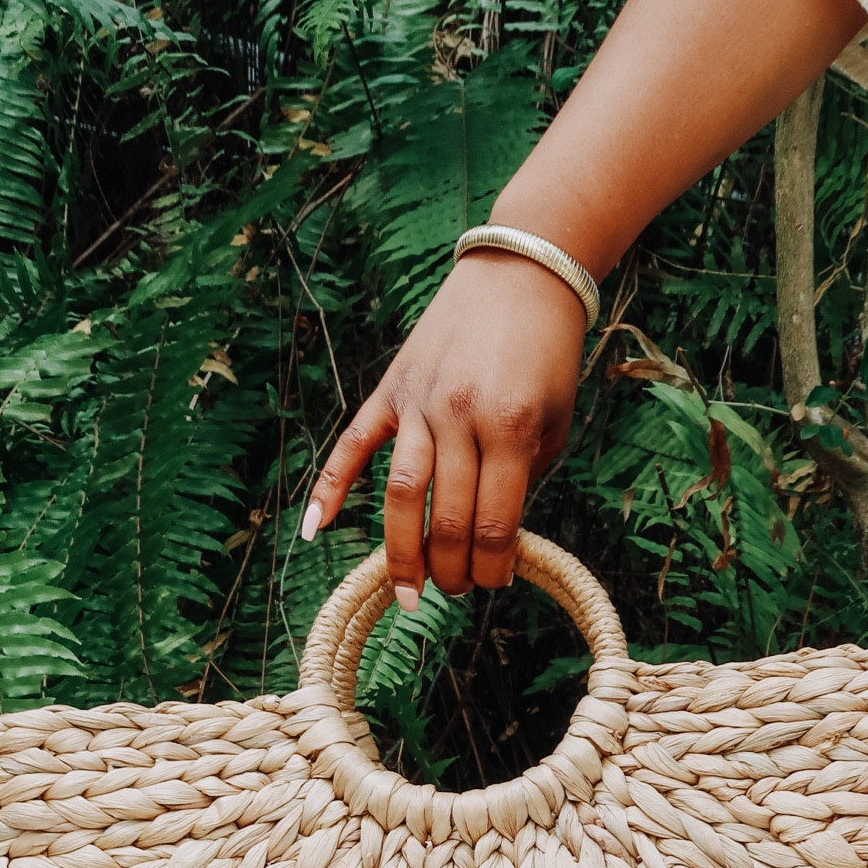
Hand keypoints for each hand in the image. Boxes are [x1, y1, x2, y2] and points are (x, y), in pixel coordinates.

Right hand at [302, 250, 586, 605]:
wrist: (521, 274)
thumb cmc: (547, 357)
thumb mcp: (553, 424)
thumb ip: (522, 481)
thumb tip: (492, 542)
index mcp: (510, 428)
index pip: (493, 524)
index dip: (494, 567)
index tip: (495, 582)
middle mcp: (459, 416)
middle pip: (445, 519)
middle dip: (452, 570)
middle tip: (457, 591)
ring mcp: (419, 402)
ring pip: (400, 494)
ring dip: (403, 553)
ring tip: (410, 593)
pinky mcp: (392, 389)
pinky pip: (354, 444)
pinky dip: (329, 488)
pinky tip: (313, 532)